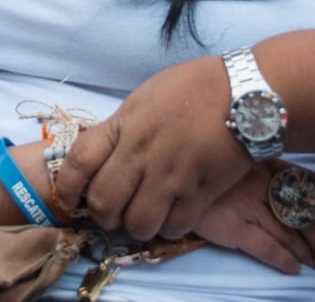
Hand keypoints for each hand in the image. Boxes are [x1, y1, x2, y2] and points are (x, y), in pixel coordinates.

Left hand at [54, 56, 252, 241]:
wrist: (247, 94)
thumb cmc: (195, 87)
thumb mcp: (147, 97)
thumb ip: (123, 127)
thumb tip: (105, 152)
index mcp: (125, 123)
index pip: (79, 161)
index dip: (67, 187)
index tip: (70, 199)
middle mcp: (143, 151)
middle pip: (104, 202)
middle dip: (103, 216)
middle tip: (113, 213)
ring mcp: (172, 174)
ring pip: (137, 223)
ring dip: (137, 226)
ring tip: (145, 217)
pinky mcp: (201, 191)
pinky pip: (174, 227)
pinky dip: (170, 228)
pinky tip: (174, 214)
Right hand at [192, 159, 314, 274]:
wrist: (168, 177)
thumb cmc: (202, 167)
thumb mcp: (235, 156)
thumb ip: (259, 166)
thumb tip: (284, 183)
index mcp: (265, 163)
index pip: (308, 181)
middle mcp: (261, 184)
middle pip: (303, 213)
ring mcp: (248, 205)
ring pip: (289, 233)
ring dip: (306, 252)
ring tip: (313, 263)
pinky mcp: (233, 227)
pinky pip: (267, 247)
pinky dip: (284, 260)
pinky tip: (292, 267)